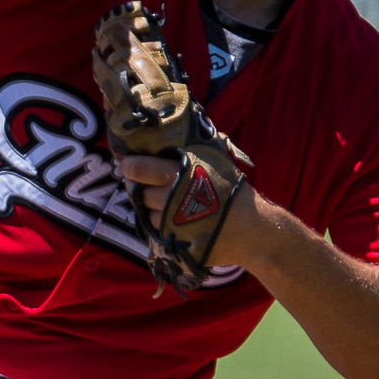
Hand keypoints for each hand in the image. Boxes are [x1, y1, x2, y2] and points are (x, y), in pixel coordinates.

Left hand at [116, 153, 260, 261]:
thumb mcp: (216, 163)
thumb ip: (193, 150)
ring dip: (150, 210)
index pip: (141, 169)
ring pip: (146, 215)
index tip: (125, 164)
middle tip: (144, 185)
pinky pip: (156, 234)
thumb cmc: (235, 192)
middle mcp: (172, 198)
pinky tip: (169, 221)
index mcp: (181, 173)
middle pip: (140, 194)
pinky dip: (159, 227)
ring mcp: (172, 223)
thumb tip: (169, 134)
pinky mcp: (174, 243)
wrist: (253, 230)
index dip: (130, 166)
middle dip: (140, 189)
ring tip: (161, 205)